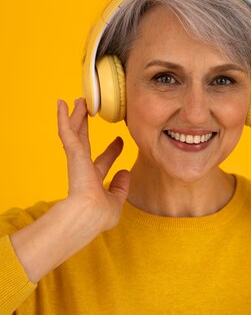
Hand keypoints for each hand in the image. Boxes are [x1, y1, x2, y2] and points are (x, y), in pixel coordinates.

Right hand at [57, 98, 129, 230]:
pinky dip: (63, 117)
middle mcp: (83, 168)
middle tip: (90, 113)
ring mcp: (77, 160)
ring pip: (75, 132)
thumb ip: (121, 187)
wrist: (89, 213)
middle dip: (86, 126)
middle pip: (84, 141)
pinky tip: (61, 104)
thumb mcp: (116, 201)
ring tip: (79, 100)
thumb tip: (125, 172)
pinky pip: (66, 131)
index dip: (113, 150)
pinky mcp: (73, 153)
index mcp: (93, 180)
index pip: (104, 161)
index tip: (120, 141)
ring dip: (76, 116)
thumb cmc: (100, 214)